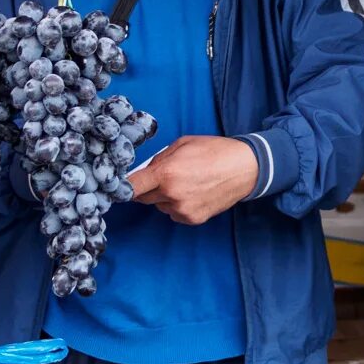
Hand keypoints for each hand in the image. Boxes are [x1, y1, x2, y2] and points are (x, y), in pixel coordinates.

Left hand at [130, 135, 257, 224]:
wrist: (245, 168)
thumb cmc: (214, 151)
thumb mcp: (182, 144)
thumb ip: (159, 159)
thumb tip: (143, 170)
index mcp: (166, 173)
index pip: (131, 186)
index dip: (122, 186)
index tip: (118, 185)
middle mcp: (172, 195)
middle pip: (142, 197)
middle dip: (147, 187)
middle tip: (163, 176)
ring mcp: (183, 210)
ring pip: (159, 205)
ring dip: (163, 196)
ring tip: (185, 182)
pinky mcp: (193, 219)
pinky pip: (174, 213)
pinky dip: (177, 204)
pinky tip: (193, 192)